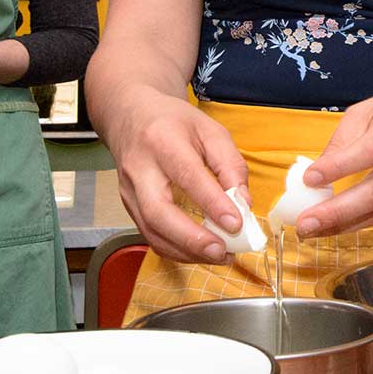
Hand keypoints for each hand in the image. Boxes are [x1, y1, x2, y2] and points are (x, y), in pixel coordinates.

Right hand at [99, 90, 248, 263]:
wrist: (132, 117)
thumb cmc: (174, 123)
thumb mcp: (211, 131)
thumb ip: (231, 165)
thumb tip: (243, 204)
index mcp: (163, 142)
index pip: (188, 176)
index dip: (212, 203)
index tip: (236, 223)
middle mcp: (140, 169)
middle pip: (159, 212)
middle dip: (191, 238)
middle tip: (221, 251)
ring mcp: (129, 191)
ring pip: (151, 231)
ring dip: (185, 251)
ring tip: (218, 256)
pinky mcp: (129, 207)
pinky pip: (150, 235)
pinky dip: (175, 250)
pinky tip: (199, 252)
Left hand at [296, 87, 372, 237]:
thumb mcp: (371, 108)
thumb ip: (344, 138)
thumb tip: (316, 173)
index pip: (369, 151)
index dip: (339, 167)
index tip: (309, 178)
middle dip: (337, 211)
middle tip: (304, 223)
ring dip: (343, 224)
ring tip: (311, 230)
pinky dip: (357, 223)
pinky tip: (333, 225)